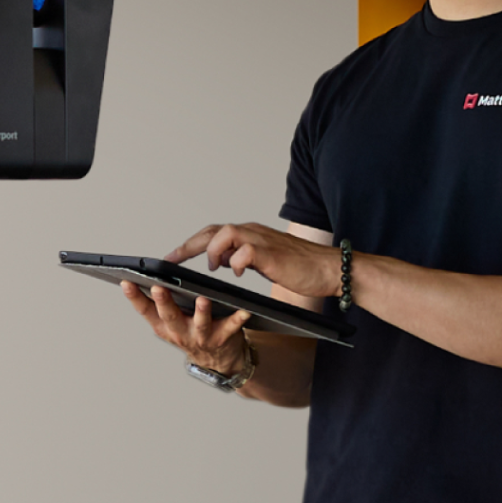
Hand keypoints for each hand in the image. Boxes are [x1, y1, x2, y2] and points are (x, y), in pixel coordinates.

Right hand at [120, 281, 250, 374]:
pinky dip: (237, 318)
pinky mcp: (222, 338)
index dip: (134, 297)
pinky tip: (243, 309)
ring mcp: (200, 337)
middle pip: (170, 316)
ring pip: (200, 325)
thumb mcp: (170, 321)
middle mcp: (180, 333)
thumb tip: (150, 274)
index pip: (145, 310)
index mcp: (164, 326)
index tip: (126, 281)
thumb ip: (161, 303)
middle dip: (163, 302)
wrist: (218, 359)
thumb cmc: (192, 331)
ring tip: (202, 299)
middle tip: (158, 287)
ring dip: (201, 312)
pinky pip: (231, 327)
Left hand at [165, 222, 340, 300]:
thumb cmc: (300, 267)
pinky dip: (237, 261)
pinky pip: (246, 251)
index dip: (191, 244)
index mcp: (250, 234)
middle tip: (172, 260)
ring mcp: (262, 241)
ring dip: (213, 250)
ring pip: (226, 233)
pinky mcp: (272, 253)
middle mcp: (253, 232)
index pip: (213, 233)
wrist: (329, 268)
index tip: (172, 257)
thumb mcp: (264, 261)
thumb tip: (223, 261)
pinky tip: (238, 272)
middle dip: (189, 246)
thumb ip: (244, 257)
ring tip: (214, 268)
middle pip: (213, 231)